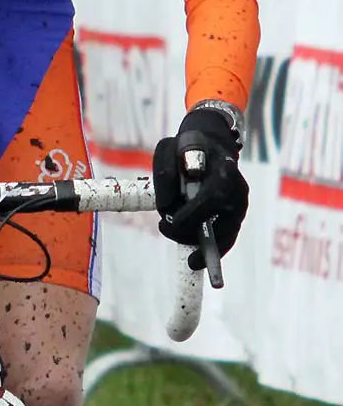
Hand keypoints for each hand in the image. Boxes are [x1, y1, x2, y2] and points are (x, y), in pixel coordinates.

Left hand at [153, 105, 248, 270]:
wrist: (211, 144)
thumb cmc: (187, 147)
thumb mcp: (169, 149)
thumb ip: (165, 173)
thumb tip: (166, 209)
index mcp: (224, 170)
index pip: (210, 199)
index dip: (189, 217)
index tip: (165, 222)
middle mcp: (238, 190)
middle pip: (220, 224)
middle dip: (189, 233)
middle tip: (164, 228)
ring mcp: (241, 205)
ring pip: (225, 236)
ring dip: (201, 248)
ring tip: (179, 249)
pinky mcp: (237, 216)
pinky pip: (226, 238)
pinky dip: (212, 251)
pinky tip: (197, 261)